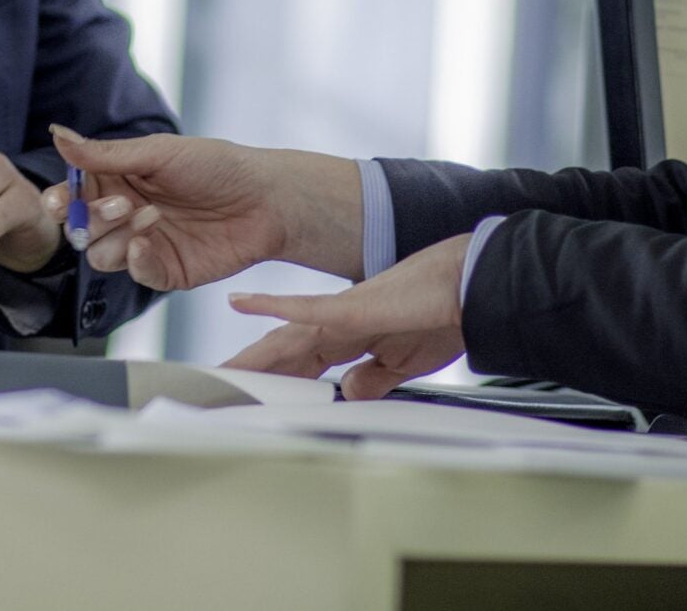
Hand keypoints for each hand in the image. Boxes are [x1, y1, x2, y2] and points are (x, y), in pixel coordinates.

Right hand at [40, 127, 364, 290]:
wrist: (267, 199)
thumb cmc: (217, 165)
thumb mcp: (158, 152)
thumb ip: (104, 153)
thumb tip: (56, 134)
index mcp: (118, 179)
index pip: (72, 193)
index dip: (58, 199)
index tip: (56, 200)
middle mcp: (125, 213)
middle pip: (80, 228)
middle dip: (89, 219)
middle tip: (121, 204)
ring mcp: (143, 244)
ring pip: (100, 255)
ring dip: (115, 238)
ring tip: (150, 216)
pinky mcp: (165, 270)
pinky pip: (135, 274)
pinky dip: (135, 261)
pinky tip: (147, 243)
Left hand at [222, 234, 470, 397]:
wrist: (471, 287)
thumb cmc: (446, 317)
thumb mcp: (404, 363)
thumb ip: (374, 377)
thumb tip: (349, 392)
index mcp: (351, 337)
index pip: (301, 363)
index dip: (274, 380)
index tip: (248, 399)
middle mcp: (338, 323)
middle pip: (283, 352)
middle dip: (251, 373)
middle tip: (215, 389)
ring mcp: (342, 313)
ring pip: (285, 337)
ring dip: (252, 356)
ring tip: (219, 370)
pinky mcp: (352, 305)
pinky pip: (304, 306)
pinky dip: (272, 305)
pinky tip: (243, 302)